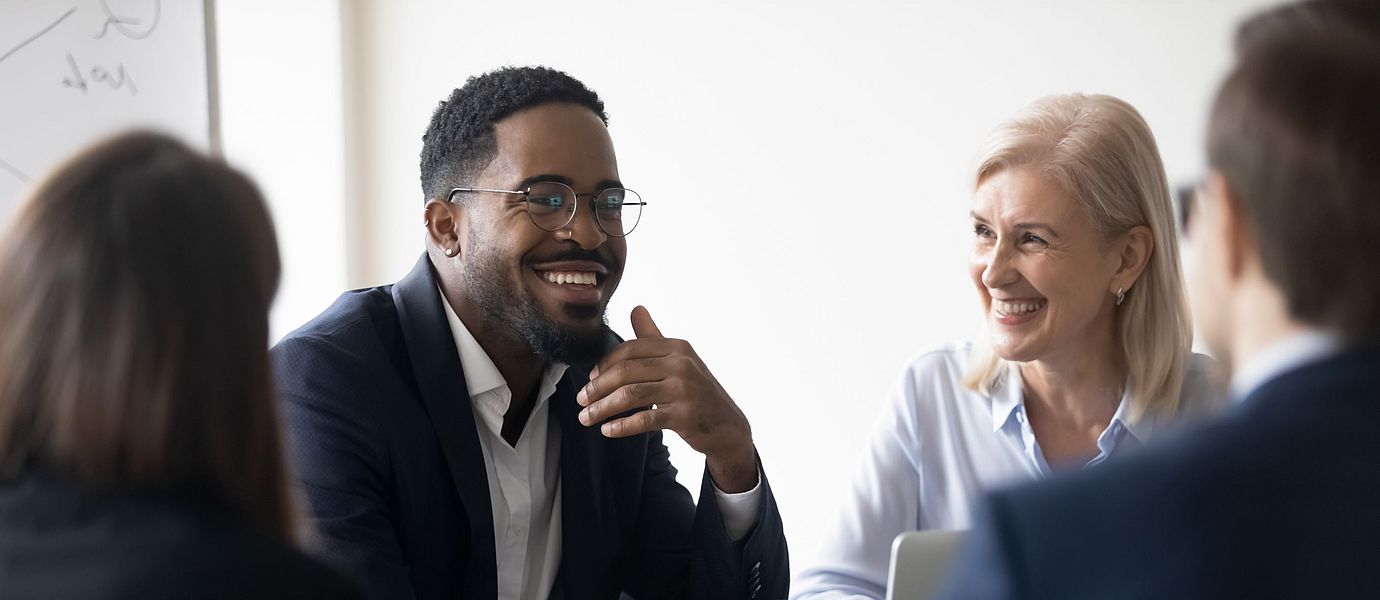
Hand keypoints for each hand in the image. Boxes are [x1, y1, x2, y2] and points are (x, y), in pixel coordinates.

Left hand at [575, 306, 757, 492]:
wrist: (727, 426)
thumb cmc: (697, 391)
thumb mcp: (679, 360)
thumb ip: (654, 337)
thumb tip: (636, 308)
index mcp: (676, 347)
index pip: (630, 350)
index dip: (604, 365)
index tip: (590, 380)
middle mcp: (681, 364)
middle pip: (625, 372)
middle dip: (597, 388)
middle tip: (581, 402)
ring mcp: (684, 389)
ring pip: (630, 395)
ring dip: (603, 408)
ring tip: (587, 418)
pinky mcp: (685, 415)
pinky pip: (645, 419)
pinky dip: (622, 426)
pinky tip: (608, 431)